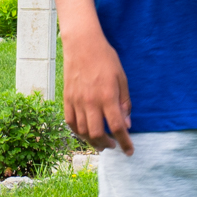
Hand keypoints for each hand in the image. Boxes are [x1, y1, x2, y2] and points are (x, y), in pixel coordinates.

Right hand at [61, 30, 133, 154]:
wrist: (82, 45)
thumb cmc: (106, 59)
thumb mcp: (122, 79)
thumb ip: (124, 103)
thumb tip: (126, 124)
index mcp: (107, 96)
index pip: (116, 127)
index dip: (125, 142)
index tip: (130, 151)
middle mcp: (90, 102)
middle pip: (97, 134)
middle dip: (107, 145)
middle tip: (114, 145)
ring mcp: (76, 101)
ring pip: (82, 131)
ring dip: (92, 141)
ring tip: (100, 142)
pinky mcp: (67, 98)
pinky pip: (70, 122)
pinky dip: (78, 132)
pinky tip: (85, 133)